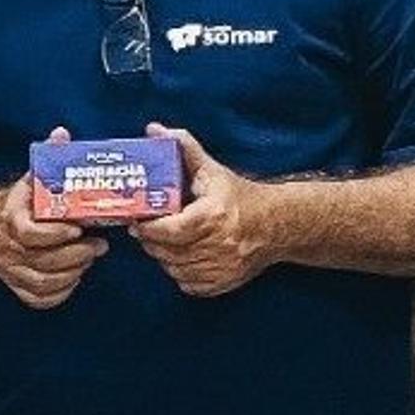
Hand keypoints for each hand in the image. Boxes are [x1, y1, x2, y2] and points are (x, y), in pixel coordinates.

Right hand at [0, 135, 105, 310]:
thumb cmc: (28, 202)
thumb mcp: (35, 177)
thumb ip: (50, 158)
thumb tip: (62, 134)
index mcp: (10, 219)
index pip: (28, 233)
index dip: (54, 235)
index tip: (78, 230)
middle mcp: (6, 248)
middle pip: (41, 261)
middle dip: (77, 256)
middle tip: (100, 245)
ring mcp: (10, 271)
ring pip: (44, 282)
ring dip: (73, 272)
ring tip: (91, 258)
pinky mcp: (18, 288)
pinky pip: (40, 299)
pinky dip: (62, 291)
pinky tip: (75, 276)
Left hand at [128, 124, 272, 297]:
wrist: (277, 225)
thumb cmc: (240, 196)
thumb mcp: (212, 170)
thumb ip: (184, 148)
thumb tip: (154, 129)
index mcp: (214, 215)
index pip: (168, 229)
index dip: (147, 227)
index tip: (137, 220)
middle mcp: (220, 244)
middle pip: (166, 251)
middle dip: (150, 240)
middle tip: (145, 229)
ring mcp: (223, 267)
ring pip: (173, 269)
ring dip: (163, 257)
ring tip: (163, 241)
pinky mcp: (224, 283)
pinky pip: (187, 284)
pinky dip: (179, 273)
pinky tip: (182, 256)